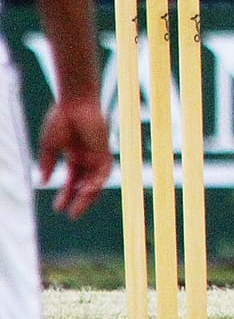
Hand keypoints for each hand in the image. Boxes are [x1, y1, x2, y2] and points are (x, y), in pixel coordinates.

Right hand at [39, 96, 110, 218]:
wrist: (74, 103)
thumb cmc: (61, 120)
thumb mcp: (50, 146)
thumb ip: (47, 163)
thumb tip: (43, 182)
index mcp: (75, 157)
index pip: (73, 181)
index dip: (66, 195)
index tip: (57, 208)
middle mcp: (88, 158)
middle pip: (87, 185)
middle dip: (79, 201)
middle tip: (72, 215)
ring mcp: (97, 154)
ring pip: (96, 181)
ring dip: (88, 196)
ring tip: (77, 209)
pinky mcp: (104, 149)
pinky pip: (104, 170)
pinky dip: (97, 181)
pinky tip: (87, 191)